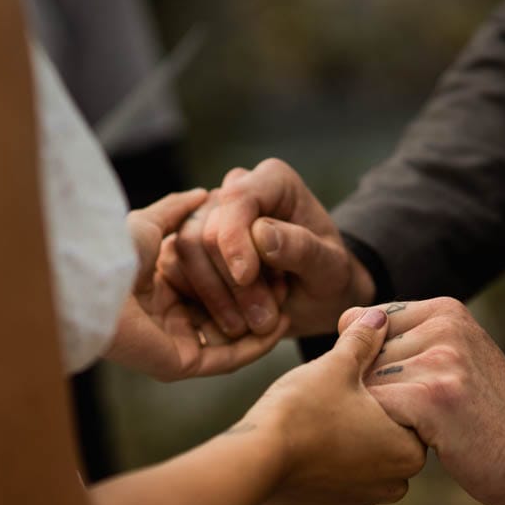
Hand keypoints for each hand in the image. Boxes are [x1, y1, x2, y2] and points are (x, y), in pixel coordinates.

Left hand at [107, 189, 289, 380]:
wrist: (97, 282)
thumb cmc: (114, 250)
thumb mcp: (152, 222)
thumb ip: (177, 210)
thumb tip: (204, 192)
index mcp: (156, 290)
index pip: (207, 286)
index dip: (237, 274)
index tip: (266, 261)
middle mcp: (166, 321)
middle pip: (220, 314)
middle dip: (255, 303)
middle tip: (288, 288)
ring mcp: (175, 345)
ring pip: (229, 338)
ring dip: (260, 325)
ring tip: (290, 307)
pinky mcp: (182, 363)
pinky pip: (227, 358)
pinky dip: (255, 346)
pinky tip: (280, 328)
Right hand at [158, 159, 375, 338]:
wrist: (316, 297)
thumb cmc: (328, 275)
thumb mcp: (329, 266)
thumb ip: (301, 248)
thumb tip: (261, 233)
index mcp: (272, 182)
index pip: (236, 200)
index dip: (234, 239)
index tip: (246, 277)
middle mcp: (235, 192)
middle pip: (205, 231)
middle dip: (231, 283)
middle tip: (263, 320)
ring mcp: (208, 219)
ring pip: (184, 252)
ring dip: (217, 298)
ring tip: (257, 323)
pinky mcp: (191, 248)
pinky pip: (175, 271)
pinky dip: (204, 303)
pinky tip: (237, 320)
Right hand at [246, 306, 427, 504]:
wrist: (256, 459)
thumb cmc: (303, 410)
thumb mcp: (337, 366)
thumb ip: (363, 341)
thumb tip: (379, 316)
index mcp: (409, 450)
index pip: (411, 414)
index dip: (387, 390)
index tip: (363, 379)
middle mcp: (393, 484)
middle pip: (389, 441)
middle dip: (371, 421)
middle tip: (341, 396)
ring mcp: (359, 502)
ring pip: (363, 465)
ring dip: (349, 446)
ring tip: (320, 419)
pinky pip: (336, 483)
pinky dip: (326, 466)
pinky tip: (305, 444)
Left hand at [353, 298, 504, 504]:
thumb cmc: (485, 415)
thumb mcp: (455, 358)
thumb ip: (407, 339)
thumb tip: (343, 323)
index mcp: (444, 310)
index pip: (362, 321)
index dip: (365, 362)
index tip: (396, 389)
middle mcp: (443, 326)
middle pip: (361, 356)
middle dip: (370, 391)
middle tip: (409, 418)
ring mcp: (441, 359)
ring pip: (365, 384)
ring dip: (378, 415)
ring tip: (416, 429)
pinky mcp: (434, 397)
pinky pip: (376, 411)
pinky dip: (386, 434)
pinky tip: (419, 442)